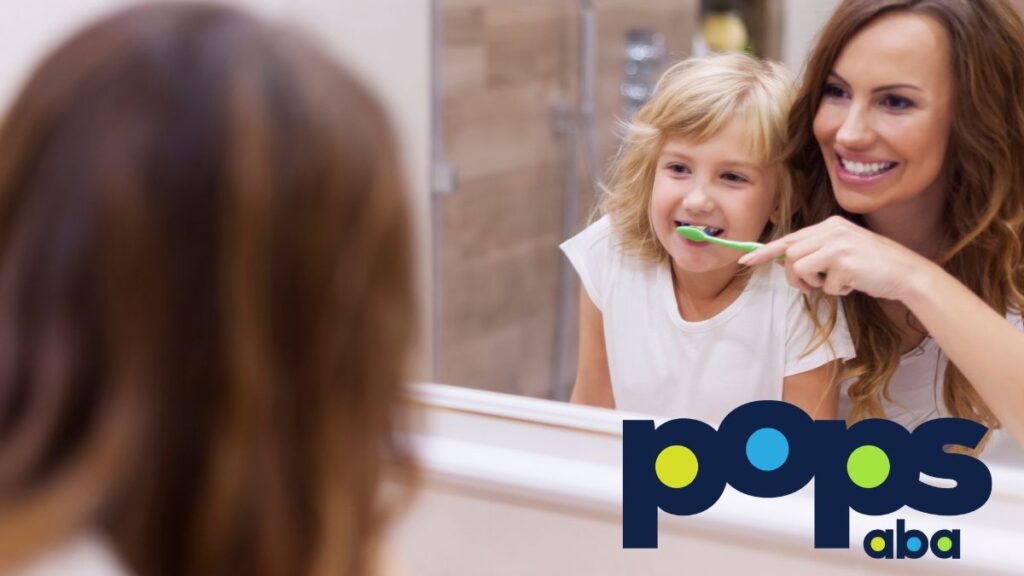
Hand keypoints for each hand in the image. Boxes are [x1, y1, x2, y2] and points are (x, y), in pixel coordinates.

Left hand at [737, 216, 927, 300]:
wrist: (908, 273)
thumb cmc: (873, 266)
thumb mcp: (843, 251)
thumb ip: (816, 252)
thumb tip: (783, 261)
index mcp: (831, 225)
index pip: (790, 237)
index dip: (766, 251)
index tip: (745, 261)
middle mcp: (832, 230)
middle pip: (790, 255)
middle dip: (792, 276)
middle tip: (808, 287)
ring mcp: (839, 245)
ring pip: (799, 268)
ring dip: (812, 283)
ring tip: (834, 284)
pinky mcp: (845, 262)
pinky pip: (825, 285)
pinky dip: (837, 291)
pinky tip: (854, 285)